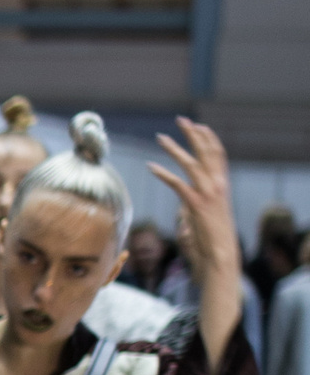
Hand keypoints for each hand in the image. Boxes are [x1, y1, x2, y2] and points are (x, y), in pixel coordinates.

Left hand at [150, 119, 236, 283]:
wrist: (221, 255)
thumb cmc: (212, 241)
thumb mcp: (203, 218)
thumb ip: (192, 208)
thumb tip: (182, 207)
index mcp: (222, 186)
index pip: (218, 155)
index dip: (208, 139)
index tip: (199, 126)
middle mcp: (218, 186)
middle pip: (207, 152)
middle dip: (194, 134)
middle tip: (181, 119)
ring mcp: (208, 194)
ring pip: (191, 163)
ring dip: (175, 148)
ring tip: (160, 137)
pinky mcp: (196, 204)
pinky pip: (177, 184)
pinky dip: (163, 173)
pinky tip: (151, 166)